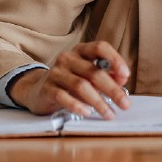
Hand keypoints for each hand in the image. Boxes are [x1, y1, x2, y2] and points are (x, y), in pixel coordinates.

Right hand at [9, 41, 130, 118]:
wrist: (36, 90)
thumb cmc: (69, 82)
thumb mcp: (87, 75)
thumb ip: (105, 75)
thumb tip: (122, 79)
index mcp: (81, 51)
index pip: (100, 47)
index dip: (115, 59)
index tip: (126, 75)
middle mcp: (68, 58)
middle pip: (93, 72)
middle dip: (112, 89)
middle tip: (125, 104)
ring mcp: (56, 73)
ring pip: (81, 85)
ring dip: (98, 101)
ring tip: (109, 113)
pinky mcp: (47, 89)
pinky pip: (63, 97)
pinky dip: (77, 105)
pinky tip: (88, 113)